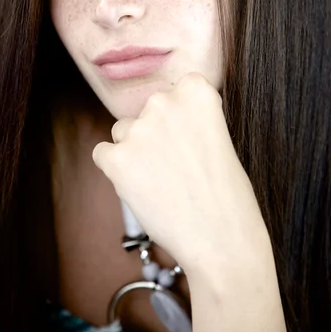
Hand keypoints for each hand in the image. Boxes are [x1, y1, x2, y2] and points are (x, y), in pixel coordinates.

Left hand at [93, 72, 285, 331]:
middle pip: (146, 111)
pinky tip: (139, 188)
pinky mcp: (116, 158)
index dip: (180, 116)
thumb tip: (163, 122)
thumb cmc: (228, 196)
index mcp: (195, 91)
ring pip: (123, 131)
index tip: (189, 137)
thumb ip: (191, 120)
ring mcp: (138, 129)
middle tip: (175, 166)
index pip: (176, 90)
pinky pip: (102, 153)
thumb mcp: (220, 138)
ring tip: (160, 182)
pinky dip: (115, 170)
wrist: (221, 242)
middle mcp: (163, 102)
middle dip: (155, 133)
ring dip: (134, 150)